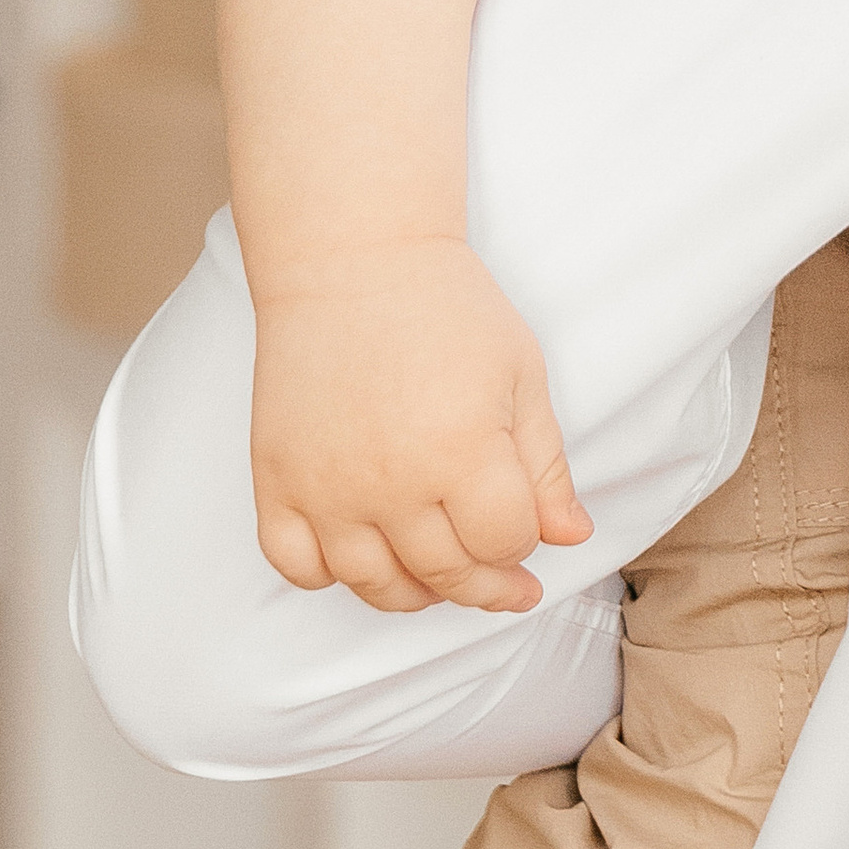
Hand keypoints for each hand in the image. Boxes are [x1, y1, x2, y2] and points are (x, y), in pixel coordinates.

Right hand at [249, 238, 594, 615]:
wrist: (353, 258)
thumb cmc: (448, 308)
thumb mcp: (520, 373)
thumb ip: (546, 465)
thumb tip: (572, 537)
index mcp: (463, 450)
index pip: (504, 545)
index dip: (523, 544)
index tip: (522, 524)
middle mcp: (391, 482)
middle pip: (446, 575)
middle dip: (485, 585)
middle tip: (502, 581)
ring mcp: (327, 488)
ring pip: (374, 587)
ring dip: (416, 590)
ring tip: (438, 569)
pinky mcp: (277, 482)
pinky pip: (297, 568)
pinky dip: (329, 574)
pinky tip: (361, 550)